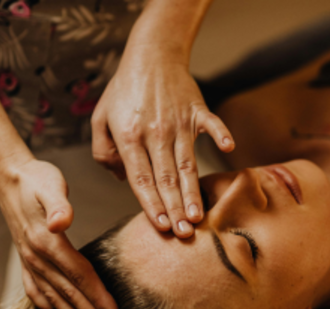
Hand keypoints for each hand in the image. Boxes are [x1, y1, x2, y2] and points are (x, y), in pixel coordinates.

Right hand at [0, 158, 117, 308]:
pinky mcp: (25, 257)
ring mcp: (29, 259)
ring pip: (54, 295)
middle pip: (69, 293)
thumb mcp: (50, 185)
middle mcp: (37, 256)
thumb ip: (58, 204)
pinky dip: (46, 304)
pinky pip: (35, 287)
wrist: (9, 176)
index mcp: (48, 242)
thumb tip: (62, 222)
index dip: (98, 298)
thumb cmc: (37, 179)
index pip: (79, 277)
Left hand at [92, 51, 233, 237]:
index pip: (141, 179)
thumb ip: (102, 151)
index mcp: (129, 137)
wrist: (150, 54)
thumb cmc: (124, 90)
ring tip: (198, 215)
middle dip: (175, 208)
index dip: (151, 204)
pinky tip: (228, 148)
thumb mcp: (100, 118)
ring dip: (193, 190)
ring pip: (187, 163)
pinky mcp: (197, 111)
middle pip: (166, 178)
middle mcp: (155, 132)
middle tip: (184, 233)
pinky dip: (220, 134)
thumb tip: (121, 178)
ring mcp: (178, 122)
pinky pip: (211, 124)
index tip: (160, 227)